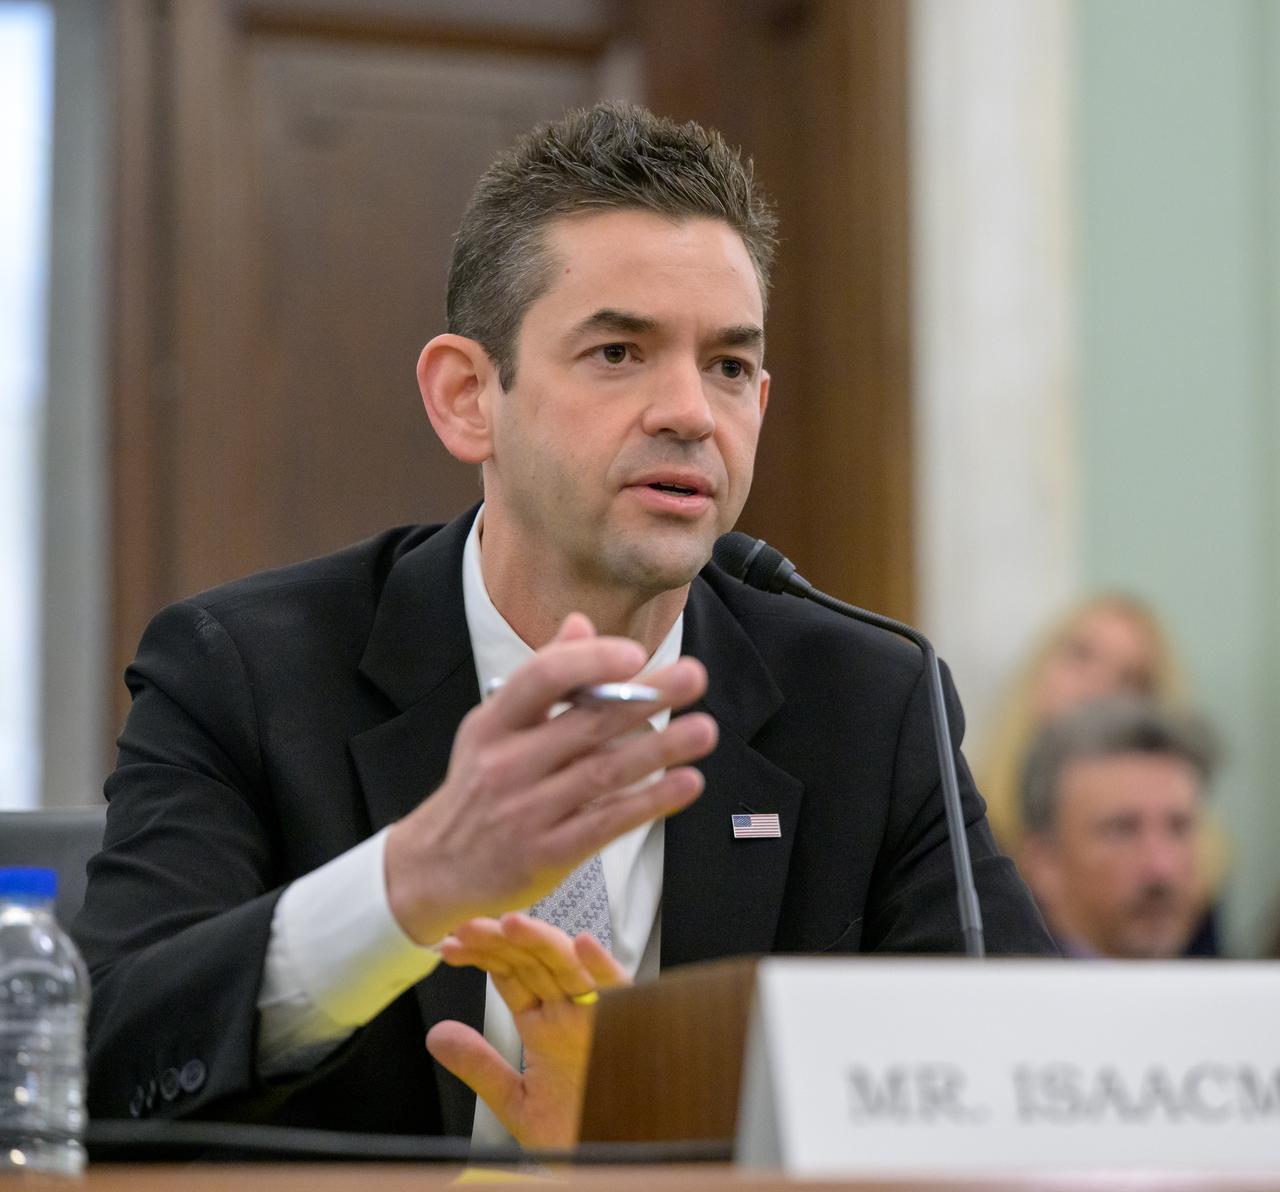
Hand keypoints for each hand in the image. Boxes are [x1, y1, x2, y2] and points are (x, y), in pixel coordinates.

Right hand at [385, 613, 715, 944]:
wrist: (435, 867)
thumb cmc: (479, 786)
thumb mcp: (494, 727)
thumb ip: (542, 678)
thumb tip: (582, 624)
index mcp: (492, 722)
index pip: (539, 679)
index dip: (588, 662)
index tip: (635, 653)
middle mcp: (506, 764)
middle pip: (584, 723)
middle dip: (644, 698)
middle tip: (693, 677)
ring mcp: (525, 811)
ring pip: (602, 773)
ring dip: (659, 749)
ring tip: (704, 730)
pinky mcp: (547, 853)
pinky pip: (606, 822)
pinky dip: (649, 802)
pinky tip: (686, 784)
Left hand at [426, 913, 628, 1148]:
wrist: (612, 1157)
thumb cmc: (576, 1131)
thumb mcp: (517, 1100)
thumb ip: (480, 1066)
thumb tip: (436, 1035)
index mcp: (544, 1024)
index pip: (510, 976)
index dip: (482, 956)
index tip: (451, 944)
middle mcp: (569, 1012)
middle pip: (533, 963)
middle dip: (500, 941)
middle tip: (467, 925)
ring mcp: (597, 1016)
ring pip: (568, 967)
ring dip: (541, 942)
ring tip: (510, 923)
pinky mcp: (627, 1026)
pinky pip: (617, 991)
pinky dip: (602, 968)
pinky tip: (582, 946)